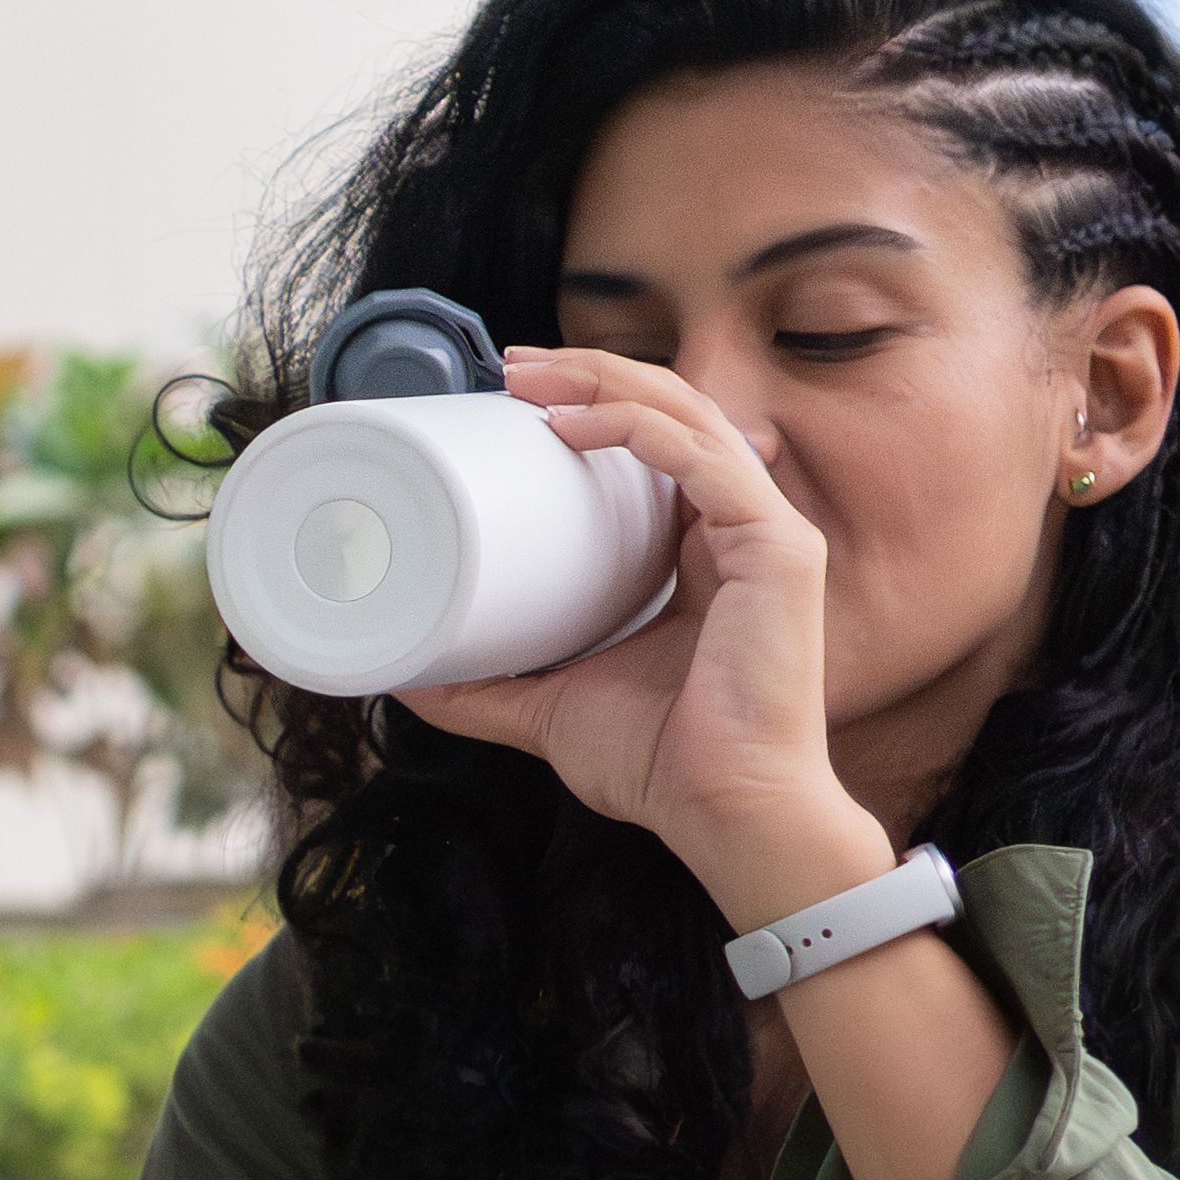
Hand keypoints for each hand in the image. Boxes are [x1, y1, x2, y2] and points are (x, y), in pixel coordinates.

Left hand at [398, 349, 885, 926]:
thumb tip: (401, 677)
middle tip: (511, 368)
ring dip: (606, 384)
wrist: (725, 812)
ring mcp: (769, 533)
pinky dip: (638, 431)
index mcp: (704, 553)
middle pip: (673, 412)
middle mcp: (743, 530)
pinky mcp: (779, 550)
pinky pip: (704, 461)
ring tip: (530, 378)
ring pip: (689, 416)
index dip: (593, 404)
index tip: (515, 395)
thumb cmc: (664, 764)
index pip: (658, 445)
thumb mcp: (552, 708)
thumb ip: (487, 689)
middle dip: (591, 375)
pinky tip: (575, 427)